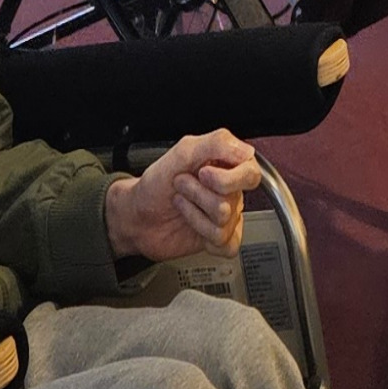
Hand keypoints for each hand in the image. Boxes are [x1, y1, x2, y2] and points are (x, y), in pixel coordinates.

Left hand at [105, 129, 258, 261]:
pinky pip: (227, 245)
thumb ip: (216, 143)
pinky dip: (204, 235)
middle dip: (200, 194)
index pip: (251, 172)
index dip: (228, 178)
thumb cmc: (156, 185)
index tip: (203, 173)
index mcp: (226, 167)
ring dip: (193, 213)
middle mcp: (229, 192)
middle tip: (183, 185)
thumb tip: (246, 152)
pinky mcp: (219, 240)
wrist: (136, 216)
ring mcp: (225, 217)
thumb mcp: (181, 152)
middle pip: (234, 199)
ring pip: (225, 222)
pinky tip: (192, 225)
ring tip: (181, 203)